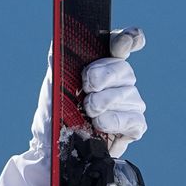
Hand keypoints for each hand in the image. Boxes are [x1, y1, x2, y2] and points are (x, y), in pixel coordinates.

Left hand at [0, 28, 147, 185]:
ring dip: (105, 102)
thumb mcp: (53, 82)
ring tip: (88, 111)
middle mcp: (120, 83)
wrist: (51, 148)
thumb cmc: (54, 112)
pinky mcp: (134, 127)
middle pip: (125, 70)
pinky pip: (133, 120)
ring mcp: (130, 105)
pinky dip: (115, 121)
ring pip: (129, 95)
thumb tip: (61, 37)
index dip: (128, 40)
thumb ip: (59, 57)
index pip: (124, 44)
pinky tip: (100, 125)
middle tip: (87, 86)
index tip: (124, 42)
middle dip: (104, 75)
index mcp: (104, 65)